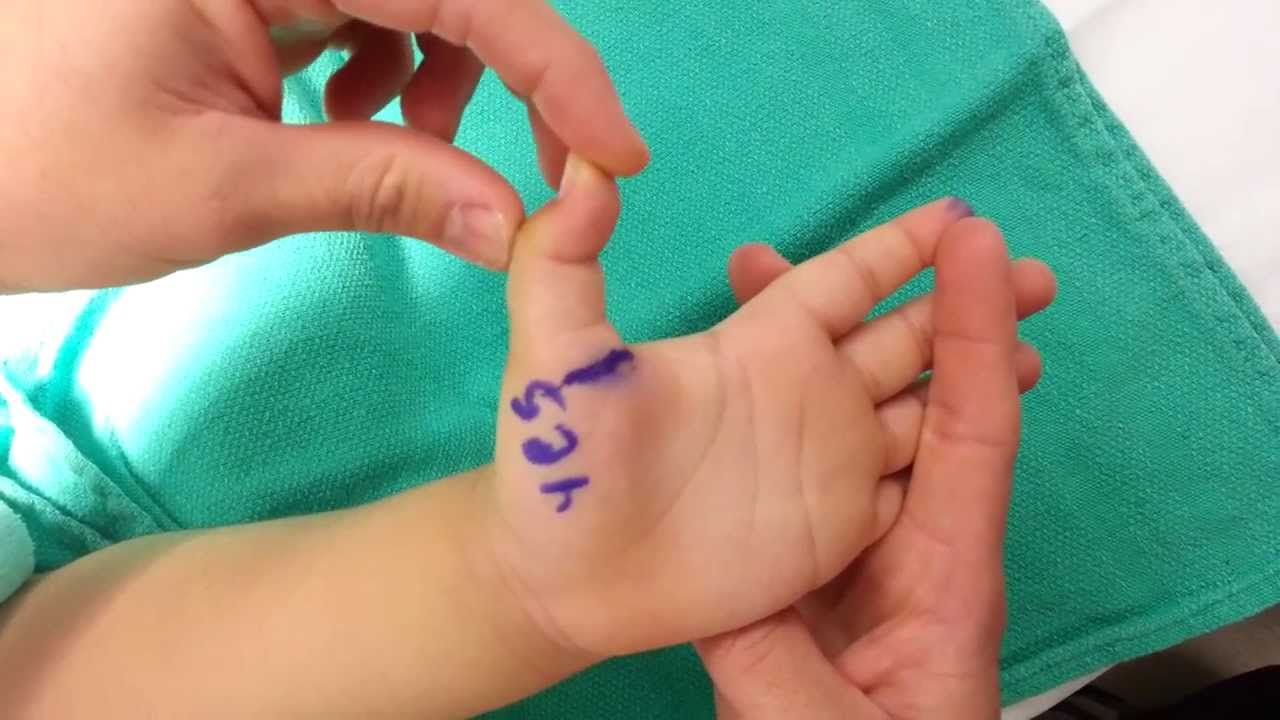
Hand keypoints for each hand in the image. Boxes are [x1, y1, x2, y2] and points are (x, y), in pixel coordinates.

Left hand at [0, 0, 646, 290]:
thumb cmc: (40, 176)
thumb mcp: (224, 187)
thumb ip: (382, 186)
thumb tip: (519, 225)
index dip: (553, 69)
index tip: (615, 155)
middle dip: (506, 73)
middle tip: (541, 174)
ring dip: (443, 76)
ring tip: (397, 150)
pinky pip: (362, 8)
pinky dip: (386, 72)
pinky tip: (346, 121)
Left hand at [483, 156, 1051, 660]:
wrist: (564, 579)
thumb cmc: (560, 466)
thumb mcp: (553, 357)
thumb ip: (562, 262)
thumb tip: (583, 172)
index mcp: (759, 344)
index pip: (848, 278)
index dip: (903, 247)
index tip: (966, 219)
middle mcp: (805, 393)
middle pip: (906, 335)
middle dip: (970, 305)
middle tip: (1041, 279)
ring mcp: (825, 462)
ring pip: (922, 407)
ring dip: (977, 377)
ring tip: (1038, 355)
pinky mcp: (833, 530)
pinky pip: (912, 484)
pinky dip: (954, 460)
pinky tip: (996, 443)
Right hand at [694, 214, 1048, 718]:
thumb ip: (786, 674)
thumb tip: (730, 607)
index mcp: (941, 572)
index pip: (972, 428)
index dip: (977, 331)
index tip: (974, 242)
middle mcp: (901, 535)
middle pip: (912, 399)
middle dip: (908, 307)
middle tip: (905, 228)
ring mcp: (847, 541)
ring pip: (838, 416)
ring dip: (812, 336)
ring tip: (761, 265)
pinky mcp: (796, 558)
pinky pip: (784, 462)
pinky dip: (757, 404)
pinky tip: (720, 364)